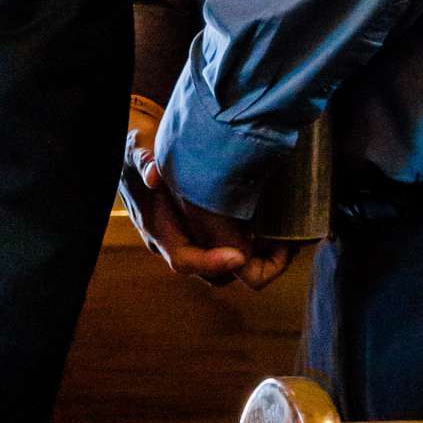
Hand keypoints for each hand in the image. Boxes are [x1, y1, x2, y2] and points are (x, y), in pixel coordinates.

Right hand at [120, 100, 290, 288]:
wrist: (141, 149)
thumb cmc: (139, 147)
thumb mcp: (136, 148)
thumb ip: (143, 161)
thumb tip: (153, 176)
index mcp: (157, 228)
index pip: (184, 259)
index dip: (211, 262)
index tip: (239, 255)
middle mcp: (175, 241)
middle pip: (213, 274)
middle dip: (249, 267)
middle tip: (281, 249)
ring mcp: (192, 239)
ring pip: (227, 266)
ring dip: (257, 259)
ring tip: (285, 241)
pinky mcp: (207, 232)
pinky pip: (233, 249)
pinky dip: (256, 245)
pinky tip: (277, 227)